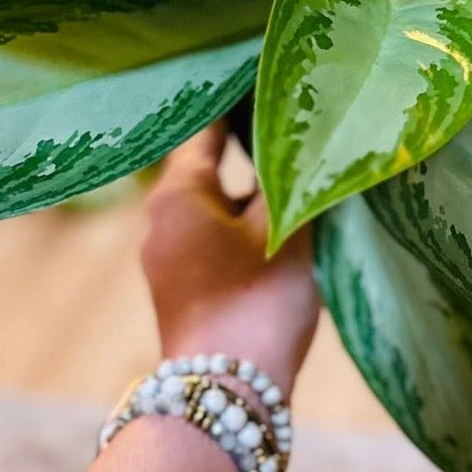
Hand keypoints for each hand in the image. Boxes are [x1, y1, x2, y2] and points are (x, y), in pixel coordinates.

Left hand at [140, 124, 318, 394]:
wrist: (227, 393)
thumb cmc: (257, 299)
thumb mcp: (286, 230)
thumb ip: (295, 181)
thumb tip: (309, 146)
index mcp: (177, 193)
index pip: (204, 126)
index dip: (237, 99)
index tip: (267, 79)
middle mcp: (162, 219)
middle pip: (206, 165)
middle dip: (248, 146)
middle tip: (294, 121)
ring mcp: (169, 258)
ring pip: (213, 205)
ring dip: (251, 191)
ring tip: (297, 171)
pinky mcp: (184, 290)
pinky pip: (214, 238)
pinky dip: (244, 224)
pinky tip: (283, 224)